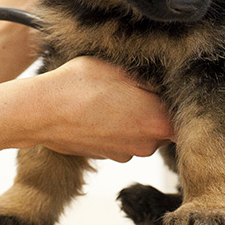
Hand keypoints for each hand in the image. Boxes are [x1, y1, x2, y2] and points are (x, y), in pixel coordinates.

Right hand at [24, 57, 173, 161]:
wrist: (41, 111)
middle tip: (131, 86)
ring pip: (139, 131)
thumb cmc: (79, 86)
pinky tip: (96, 109)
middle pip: (161, 124)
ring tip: (108, 95)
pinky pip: (119, 138)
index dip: (174, 99)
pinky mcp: (106, 156)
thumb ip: (150, 78)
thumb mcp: (120, 68)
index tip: (163, 87)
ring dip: (130, 116)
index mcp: (157, 121)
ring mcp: (124, 153)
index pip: (183, 114)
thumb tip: (165, 82)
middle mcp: (146, 144)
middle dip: (151, 106)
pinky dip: (112, 126)